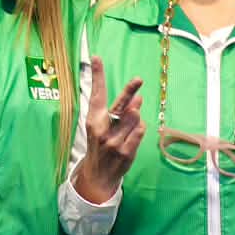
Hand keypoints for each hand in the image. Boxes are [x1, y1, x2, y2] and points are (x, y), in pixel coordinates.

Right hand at [72, 56, 144, 204]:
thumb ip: (119, 111)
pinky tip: (133, 134)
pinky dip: (140, 129)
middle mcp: (102, 129)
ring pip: (135, 119)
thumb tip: (138, 97)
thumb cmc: (102, 145)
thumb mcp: (103, 126)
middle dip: (129, 92)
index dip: (98, 76)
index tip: (97, 58)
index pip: (96, 94)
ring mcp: (114, 142)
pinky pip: (140, 132)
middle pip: (120, 106)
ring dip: (137, 117)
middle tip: (138, 80)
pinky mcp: (126, 152)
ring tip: (130, 124)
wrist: (98, 176)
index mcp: (93, 120)